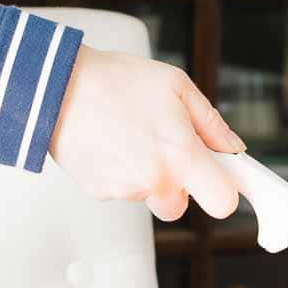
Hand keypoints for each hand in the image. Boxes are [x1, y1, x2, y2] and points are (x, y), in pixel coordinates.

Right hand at [49, 46, 244, 222]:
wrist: (57, 88)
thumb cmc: (113, 81)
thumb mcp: (176, 86)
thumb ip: (210, 123)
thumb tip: (230, 147)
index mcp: (179, 155)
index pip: (222, 203)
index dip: (224, 192)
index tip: (222, 180)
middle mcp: (154, 180)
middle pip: (179, 205)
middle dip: (177, 183)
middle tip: (165, 149)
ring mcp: (125, 190)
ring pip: (148, 196)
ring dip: (146, 175)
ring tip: (131, 136)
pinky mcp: (100, 192)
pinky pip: (122, 191)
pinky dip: (120, 173)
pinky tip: (113, 143)